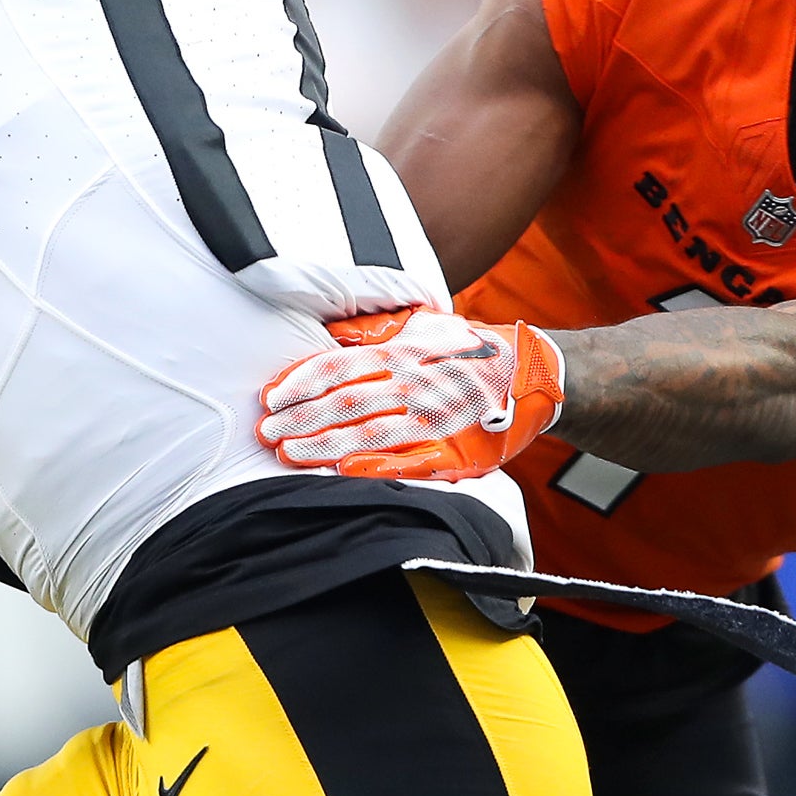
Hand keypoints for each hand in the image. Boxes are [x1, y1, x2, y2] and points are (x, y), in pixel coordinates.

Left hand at [256, 306, 564, 481]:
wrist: (529, 374)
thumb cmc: (466, 349)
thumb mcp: (422, 324)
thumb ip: (374, 330)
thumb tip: (329, 332)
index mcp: (401, 353)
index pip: (338, 366)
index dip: (301, 382)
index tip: (270, 398)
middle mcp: (413, 384)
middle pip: (345, 402)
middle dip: (300, 419)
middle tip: (266, 433)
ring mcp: (432, 420)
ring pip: (369, 433)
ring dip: (324, 445)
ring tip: (289, 454)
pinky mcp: (452, 451)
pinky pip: (409, 461)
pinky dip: (375, 466)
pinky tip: (343, 471)